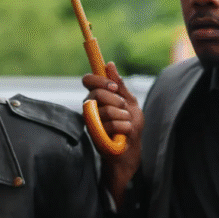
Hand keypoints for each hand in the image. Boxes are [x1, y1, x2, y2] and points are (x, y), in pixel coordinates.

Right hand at [82, 62, 143, 206]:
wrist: (130, 152)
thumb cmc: (129, 128)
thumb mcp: (129, 103)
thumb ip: (119, 85)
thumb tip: (109, 65)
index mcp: (96, 98)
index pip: (88, 80)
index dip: (100, 80)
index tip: (114, 87)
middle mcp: (89, 109)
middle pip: (98, 94)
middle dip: (118, 101)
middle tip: (124, 109)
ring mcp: (91, 123)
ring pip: (109, 111)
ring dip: (125, 118)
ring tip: (125, 126)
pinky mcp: (95, 136)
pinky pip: (113, 125)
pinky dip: (125, 128)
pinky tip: (123, 135)